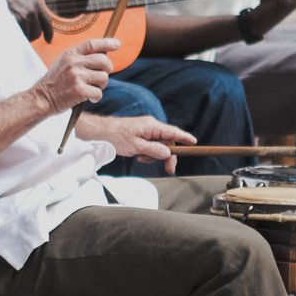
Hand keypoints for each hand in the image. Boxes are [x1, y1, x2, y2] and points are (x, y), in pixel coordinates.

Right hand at [0, 0, 55, 42]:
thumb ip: (27, 10)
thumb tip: (30, 26)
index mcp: (35, 3)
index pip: (47, 22)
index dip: (49, 33)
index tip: (49, 41)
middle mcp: (33, 8)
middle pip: (38, 32)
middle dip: (31, 37)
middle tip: (22, 38)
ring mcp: (26, 14)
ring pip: (30, 35)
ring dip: (22, 38)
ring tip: (14, 36)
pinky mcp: (17, 18)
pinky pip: (21, 35)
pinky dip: (16, 38)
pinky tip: (11, 35)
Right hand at [31, 37, 116, 114]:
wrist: (41, 98)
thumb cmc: (55, 83)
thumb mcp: (63, 63)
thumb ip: (79, 58)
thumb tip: (102, 56)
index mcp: (70, 54)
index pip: (92, 44)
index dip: (107, 43)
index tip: (117, 44)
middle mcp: (74, 63)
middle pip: (103, 61)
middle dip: (107, 69)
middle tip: (101, 77)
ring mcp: (76, 76)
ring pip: (104, 78)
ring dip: (101, 85)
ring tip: (92, 89)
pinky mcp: (79, 90)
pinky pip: (99, 93)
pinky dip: (96, 98)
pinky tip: (89, 98)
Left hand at [74, 112, 193, 165]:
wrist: (101, 132)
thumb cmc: (116, 136)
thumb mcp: (135, 146)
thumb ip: (152, 150)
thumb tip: (167, 153)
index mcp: (152, 126)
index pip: (172, 132)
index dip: (184, 137)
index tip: (194, 143)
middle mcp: (151, 127)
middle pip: (168, 142)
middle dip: (167, 156)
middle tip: (169, 169)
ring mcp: (146, 131)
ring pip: (159, 146)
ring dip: (153, 155)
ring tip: (140, 158)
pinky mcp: (141, 136)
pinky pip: (150, 146)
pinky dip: (147, 153)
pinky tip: (138, 155)